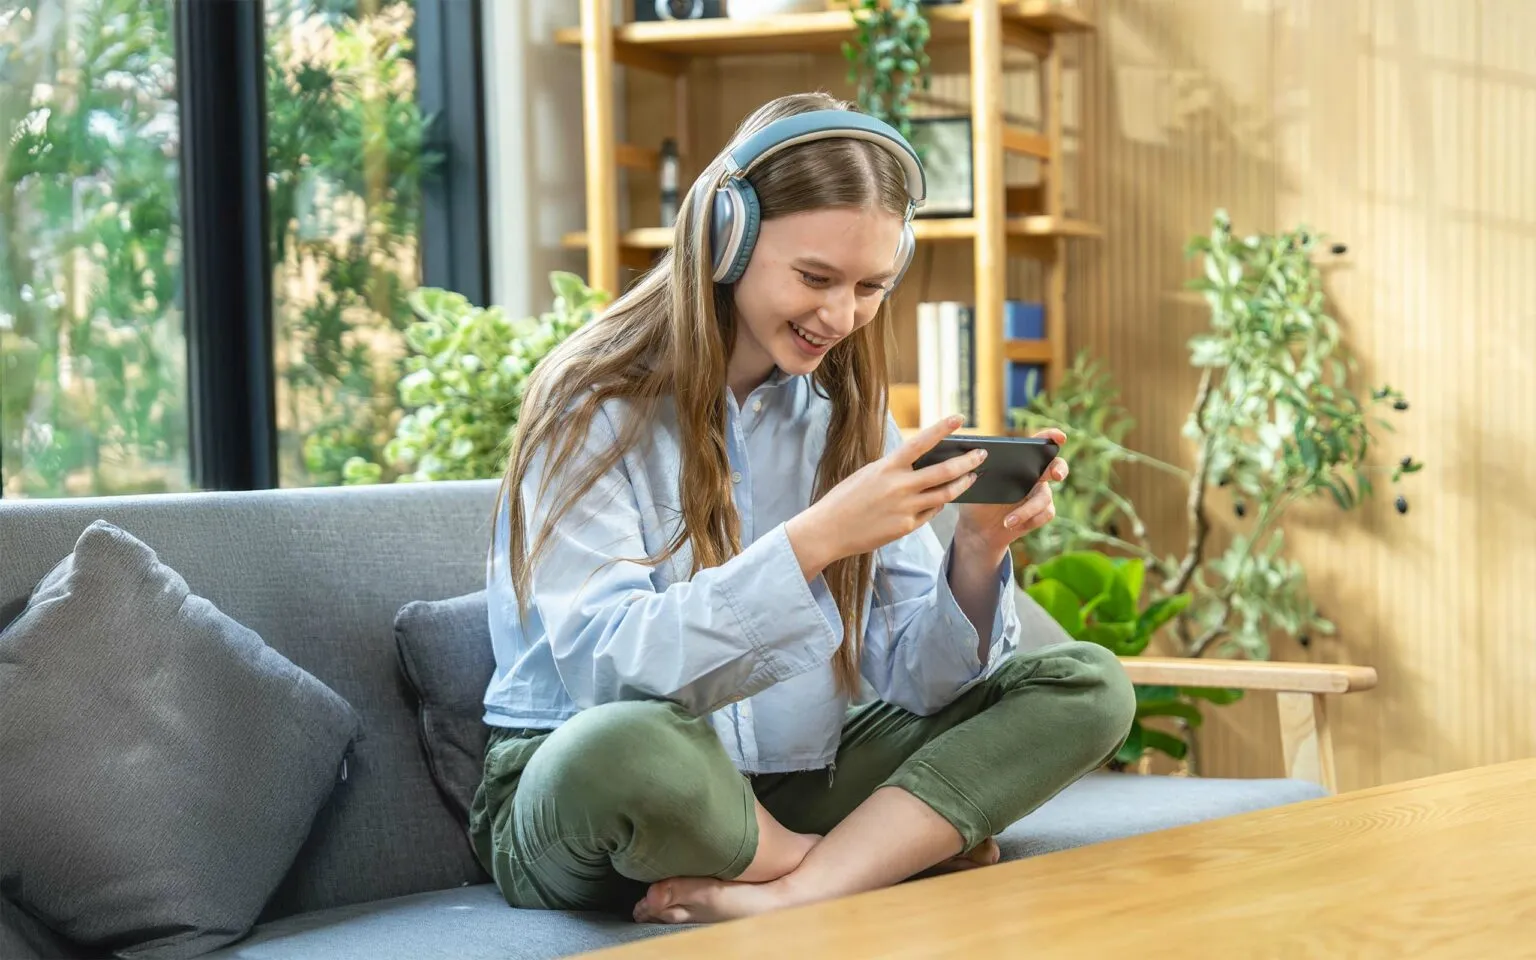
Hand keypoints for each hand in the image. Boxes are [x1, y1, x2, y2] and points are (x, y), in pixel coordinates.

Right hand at [785, 414, 982, 578]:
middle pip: (944, 471)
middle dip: (967, 461)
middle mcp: (899, 486)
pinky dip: (940, 503)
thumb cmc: (846, 498)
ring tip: (972, 476)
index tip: (960, 418)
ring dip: (963, 483)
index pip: (921, 442)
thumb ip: (895, 469)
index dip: (942, 428)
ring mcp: (905, 508)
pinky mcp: (906, 526)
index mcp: (887, 467)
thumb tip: (921, 465)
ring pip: (945, 494)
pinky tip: (945, 498)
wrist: (828, 530)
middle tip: (982, 455)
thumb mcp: (869, 474)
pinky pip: (931, 512)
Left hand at [953, 428, 1069, 559]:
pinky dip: (1029, 520)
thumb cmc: (977, 500)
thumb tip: (979, 458)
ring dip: (1027, 510)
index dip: (1051, 437)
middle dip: (1059, 468)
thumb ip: (982, 470)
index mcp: (1019, 462)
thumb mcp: (975, 484)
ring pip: (1045, 497)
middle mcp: (1034, 475)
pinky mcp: (1040, 513)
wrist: (978, 529)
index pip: (1038, 444)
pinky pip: (1046, 513)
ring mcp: (1038, 494)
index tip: (1060, 437)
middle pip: (1056, 466)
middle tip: (1056, 475)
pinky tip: (1012, 525)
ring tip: (1007, 521)